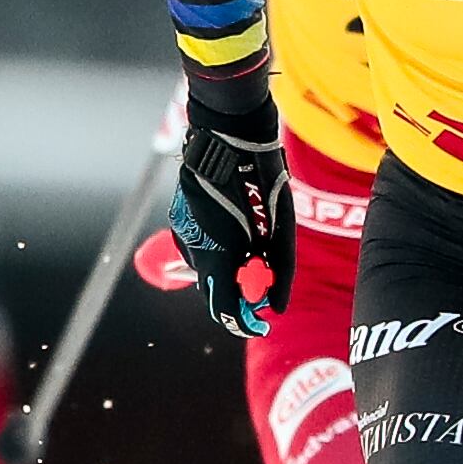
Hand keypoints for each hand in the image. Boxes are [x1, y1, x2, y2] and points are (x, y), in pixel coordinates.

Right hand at [166, 110, 294, 336]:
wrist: (230, 139)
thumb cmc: (263, 181)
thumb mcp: (282, 230)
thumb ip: (280, 271)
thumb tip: (277, 306)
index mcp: (220, 255)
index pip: (224, 307)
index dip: (242, 322)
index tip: (259, 324)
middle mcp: (195, 249)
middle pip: (213, 292)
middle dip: (237, 295)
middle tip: (261, 286)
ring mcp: (184, 233)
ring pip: (205, 270)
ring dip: (227, 271)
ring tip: (252, 250)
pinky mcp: (181, 220)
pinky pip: (199, 248)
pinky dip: (217, 251)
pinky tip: (236, 232)